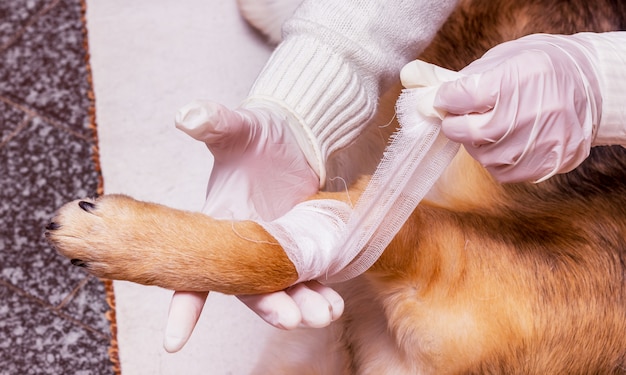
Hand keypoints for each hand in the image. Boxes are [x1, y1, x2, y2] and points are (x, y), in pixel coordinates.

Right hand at [165, 100, 340, 352]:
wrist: (298, 138)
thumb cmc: (262, 135)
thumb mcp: (239, 129)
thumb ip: (215, 123)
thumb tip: (188, 115)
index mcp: (216, 226)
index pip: (193, 270)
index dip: (183, 306)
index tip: (173, 341)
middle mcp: (241, 247)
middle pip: (247, 288)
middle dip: (268, 306)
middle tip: (291, 317)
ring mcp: (272, 252)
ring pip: (281, 289)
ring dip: (301, 305)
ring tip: (325, 311)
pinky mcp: (300, 250)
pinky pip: (307, 278)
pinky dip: (319, 290)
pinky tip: (334, 301)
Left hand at [433, 34, 601, 182]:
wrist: (591, 88)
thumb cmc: (538, 69)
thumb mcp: (500, 59)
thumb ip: (456, 76)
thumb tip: (412, 81)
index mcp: (521, 76)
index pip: (464, 96)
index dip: (446, 99)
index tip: (445, 98)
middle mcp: (536, 110)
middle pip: (473, 132)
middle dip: (455, 126)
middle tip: (457, 119)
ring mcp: (545, 141)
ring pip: (486, 156)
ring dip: (475, 145)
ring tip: (486, 128)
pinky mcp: (548, 164)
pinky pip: (503, 172)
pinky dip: (494, 160)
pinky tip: (502, 143)